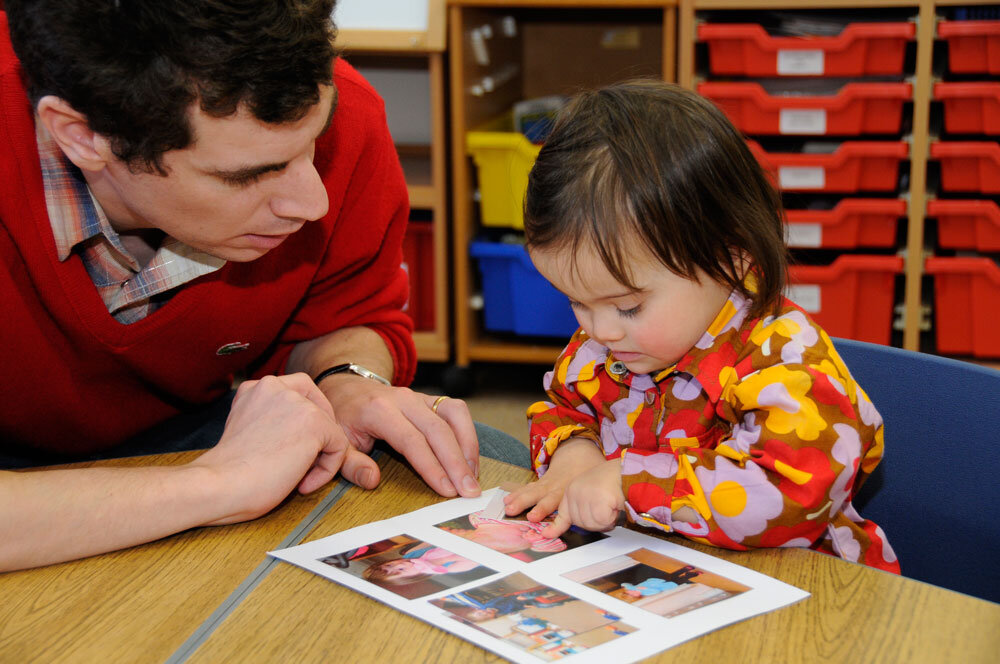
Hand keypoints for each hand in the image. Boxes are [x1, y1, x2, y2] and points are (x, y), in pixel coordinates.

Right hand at [191, 373, 374, 524]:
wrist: (219, 486)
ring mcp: (296, 401)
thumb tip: (300, 434)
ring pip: (329, 427)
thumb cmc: (227, 472)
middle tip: (305, 463)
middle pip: (317, 405)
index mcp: (254, 388)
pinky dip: (327, 470)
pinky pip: (339, 446)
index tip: (292, 450)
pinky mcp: (314, 422)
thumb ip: (269, 421)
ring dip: (320, 456)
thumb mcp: (246, 431)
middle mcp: (275, 386)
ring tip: (298, 477)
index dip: (302, 423)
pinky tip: (302, 484)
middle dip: (318, 435)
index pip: (296, 393)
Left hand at [319, 374, 479, 497]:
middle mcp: (403, 399)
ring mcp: (419, 396)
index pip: (411, 440)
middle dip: (457, 462)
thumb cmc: (343, 419)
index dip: (431, 466)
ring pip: (454, 414)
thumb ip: (350, 464)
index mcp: (377, 410)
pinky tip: (469, 460)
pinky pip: (456, 411)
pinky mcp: (430, 399)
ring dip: (468, 446)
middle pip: (438, 429)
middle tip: (469, 491)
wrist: (347, 388)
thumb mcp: (337, 442)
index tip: (447, 490)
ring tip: (472, 476)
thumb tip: (372, 481)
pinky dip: (467, 434)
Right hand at [503, 437, 605, 520]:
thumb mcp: (598, 481)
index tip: (536, 517)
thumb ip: (601, 497)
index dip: (546, 509)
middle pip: (541, 496)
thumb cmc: (590, 470)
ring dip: (518, 499)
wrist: (578, 451)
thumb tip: (614, 515)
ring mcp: (547, 483)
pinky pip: (527, 488)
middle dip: (529, 504)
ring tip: (508, 506)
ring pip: (531, 491)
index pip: (557, 501)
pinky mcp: (542, 482)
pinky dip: (516, 493)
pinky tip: (506, 499)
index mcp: (569, 488)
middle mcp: (556, 486)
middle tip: (518, 512)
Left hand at [543, 458, 624, 537]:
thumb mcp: (590, 492)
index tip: (546, 534)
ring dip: (605, 520)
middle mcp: (574, 493)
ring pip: (592, 524)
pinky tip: (614, 505)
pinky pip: (603, 521)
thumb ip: (582, 507)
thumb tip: (583, 524)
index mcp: (571, 491)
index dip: (554, 527)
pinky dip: (611, 517)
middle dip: (595, 522)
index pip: (562, 513)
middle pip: (580, 523)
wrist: (624, 470)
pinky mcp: (596, 501)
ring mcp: (584, 496)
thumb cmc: (612, 481)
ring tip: (611, 505)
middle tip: (605, 510)